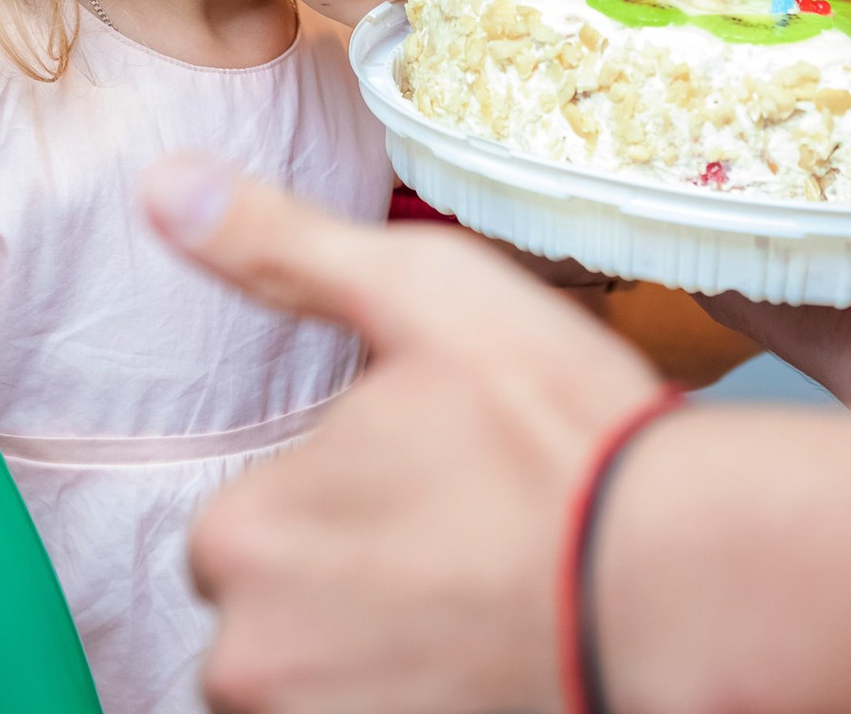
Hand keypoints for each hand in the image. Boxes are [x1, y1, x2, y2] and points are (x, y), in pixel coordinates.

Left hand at [144, 156, 663, 713]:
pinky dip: (414, 696)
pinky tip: (483, 657)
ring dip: (382, 651)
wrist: (687, 583)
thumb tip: (163, 188)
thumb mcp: (422, 297)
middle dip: (354, 584)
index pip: (255, 521)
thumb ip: (279, 251)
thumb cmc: (561, 437)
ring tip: (483, 603)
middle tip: (467, 543)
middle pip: (280, 614)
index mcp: (240, 536)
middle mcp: (248, 661)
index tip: (435, 482)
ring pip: (322, 681)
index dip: (348, 496)